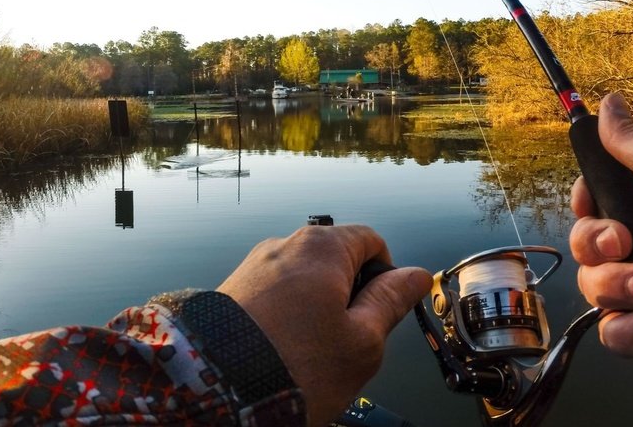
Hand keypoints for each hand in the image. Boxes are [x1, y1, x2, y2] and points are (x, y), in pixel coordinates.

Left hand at [218, 224, 431, 425]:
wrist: (216, 391)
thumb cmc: (298, 367)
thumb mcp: (362, 341)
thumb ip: (391, 301)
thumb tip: (416, 275)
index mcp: (322, 246)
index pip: (371, 240)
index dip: (386, 274)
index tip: (382, 312)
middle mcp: (284, 244)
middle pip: (336, 259)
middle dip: (349, 295)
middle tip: (346, 342)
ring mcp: (254, 266)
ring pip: (305, 279)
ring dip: (317, 308)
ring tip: (309, 353)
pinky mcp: (232, 289)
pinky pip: (275, 294)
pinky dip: (287, 317)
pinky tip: (282, 350)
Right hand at [569, 93, 632, 370]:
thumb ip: (632, 138)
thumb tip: (608, 101)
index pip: (591, 202)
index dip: (584, 204)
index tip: (591, 203)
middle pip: (585, 244)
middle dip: (598, 245)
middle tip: (626, 244)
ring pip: (594, 288)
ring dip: (619, 287)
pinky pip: (612, 331)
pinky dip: (631, 329)